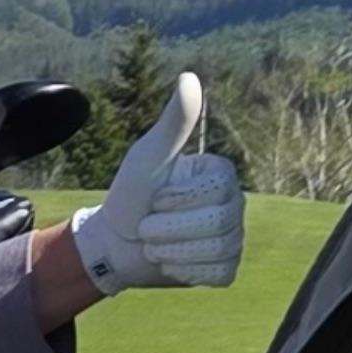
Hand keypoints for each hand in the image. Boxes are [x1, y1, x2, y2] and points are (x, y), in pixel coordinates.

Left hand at [70, 73, 243, 294]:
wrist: (116, 242)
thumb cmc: (131, 194)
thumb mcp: (148, 156)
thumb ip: (173, 123)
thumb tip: (189, 78)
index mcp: (221, 174)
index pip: (216, 191)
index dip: (178, 199)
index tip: (156, 198)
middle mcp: (234, 204)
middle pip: (218, 224)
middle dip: (170, 229)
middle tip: (148, 226)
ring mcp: (233, 238)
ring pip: (218, 251)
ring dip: (173, 251)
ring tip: (155, 244)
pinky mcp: (225, 268)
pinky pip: (218, 274)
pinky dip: (186, 271)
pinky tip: (171, 261)